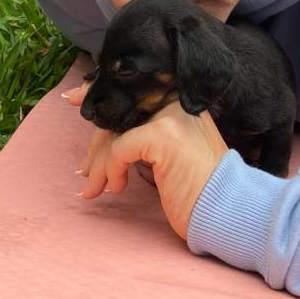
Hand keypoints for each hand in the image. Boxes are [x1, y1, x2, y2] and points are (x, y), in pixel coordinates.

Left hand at [64, 82, 227, 239]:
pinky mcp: (163, 135)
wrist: (226, 210)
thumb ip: (146, 133)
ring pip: (114, 132)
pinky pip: (118, 149)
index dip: (100, 91)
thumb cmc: (199, 187)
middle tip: (84, 170)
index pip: (132, 89)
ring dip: (98, 164)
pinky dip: (111, 171)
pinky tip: (117, 187)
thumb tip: (105, 132)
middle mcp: (176, 99)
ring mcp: (170, 114)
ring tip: (93, 188)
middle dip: (95, 143)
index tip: (73, 98)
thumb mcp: (171, 152)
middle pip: (119, 111)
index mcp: (181, 99)